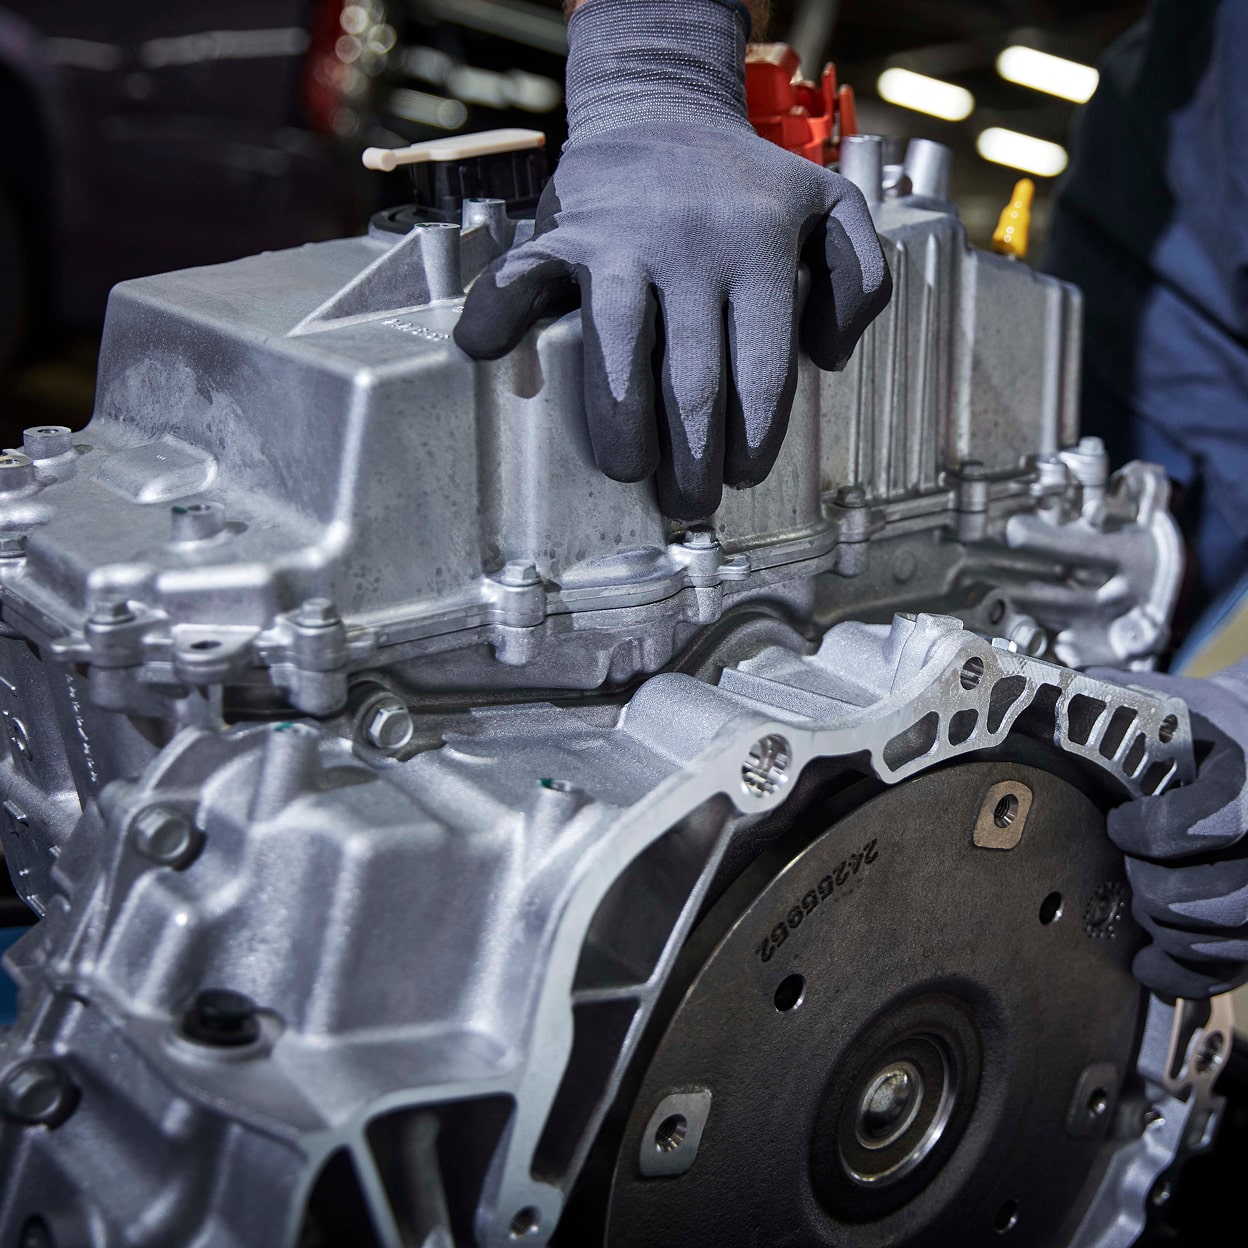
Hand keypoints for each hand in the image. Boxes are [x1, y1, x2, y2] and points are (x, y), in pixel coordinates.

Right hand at [453, 0, 890, 518]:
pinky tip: (483, 350)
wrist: (664, 104)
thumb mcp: (834, 207)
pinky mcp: (569, 228)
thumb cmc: (747, 180)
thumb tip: (828, 360)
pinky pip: (526, 273)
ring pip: (619, 351)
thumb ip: (861, 280)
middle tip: (688, 501)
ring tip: (625, 471)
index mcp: (760, 253)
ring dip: (620, 425)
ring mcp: (624, 240)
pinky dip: (498, 311)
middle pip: (693, 383)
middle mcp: (693, 250)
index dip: (754, 438)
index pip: (762, 370)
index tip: (743, 476)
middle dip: (692, 459)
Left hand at [1093, 664, 1247, 997]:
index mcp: (1245, 773)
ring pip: (1235, 937)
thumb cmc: (1183, 723)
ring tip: (1138, 902)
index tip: (1120, 823)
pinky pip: (1231, 968)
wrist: (1243, 736)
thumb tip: (1022, 701)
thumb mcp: (1148, 699)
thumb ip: (1099, 702)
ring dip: (1172, 930)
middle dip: (1163, 891)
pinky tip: (1144, 962)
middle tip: (1128, 869)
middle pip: (1235, 894)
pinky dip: (1183, 973)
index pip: (1224, 815)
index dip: (1162, 829)